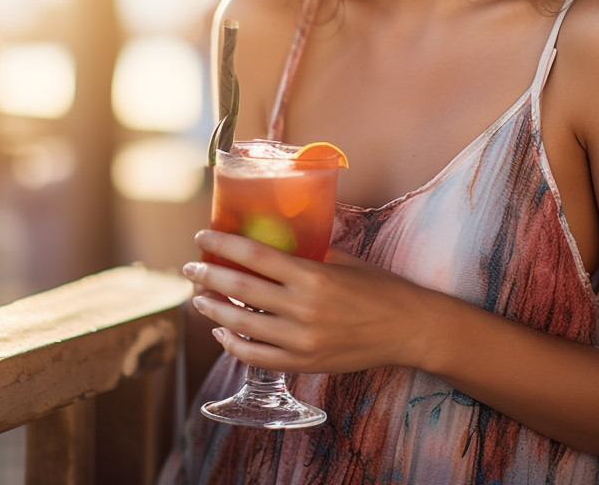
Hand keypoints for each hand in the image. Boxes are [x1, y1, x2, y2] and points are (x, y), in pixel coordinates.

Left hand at [184, 229, 429, 373]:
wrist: (408, 329)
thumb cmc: (380, 289)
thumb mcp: (346, 260)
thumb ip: (311, 252)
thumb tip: (280, 240)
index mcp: (314, 275)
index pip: (256, 255)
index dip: (224, 245)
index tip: (203, 236)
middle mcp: (303, 308)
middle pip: (241, 290)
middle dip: (209, 276)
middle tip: (190, 268)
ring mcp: (301, 340)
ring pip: (242, 325)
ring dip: (214, 310)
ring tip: (198, 299)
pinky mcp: (304, 362)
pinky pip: (255, 355)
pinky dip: (233, 343)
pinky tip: (223, 331)